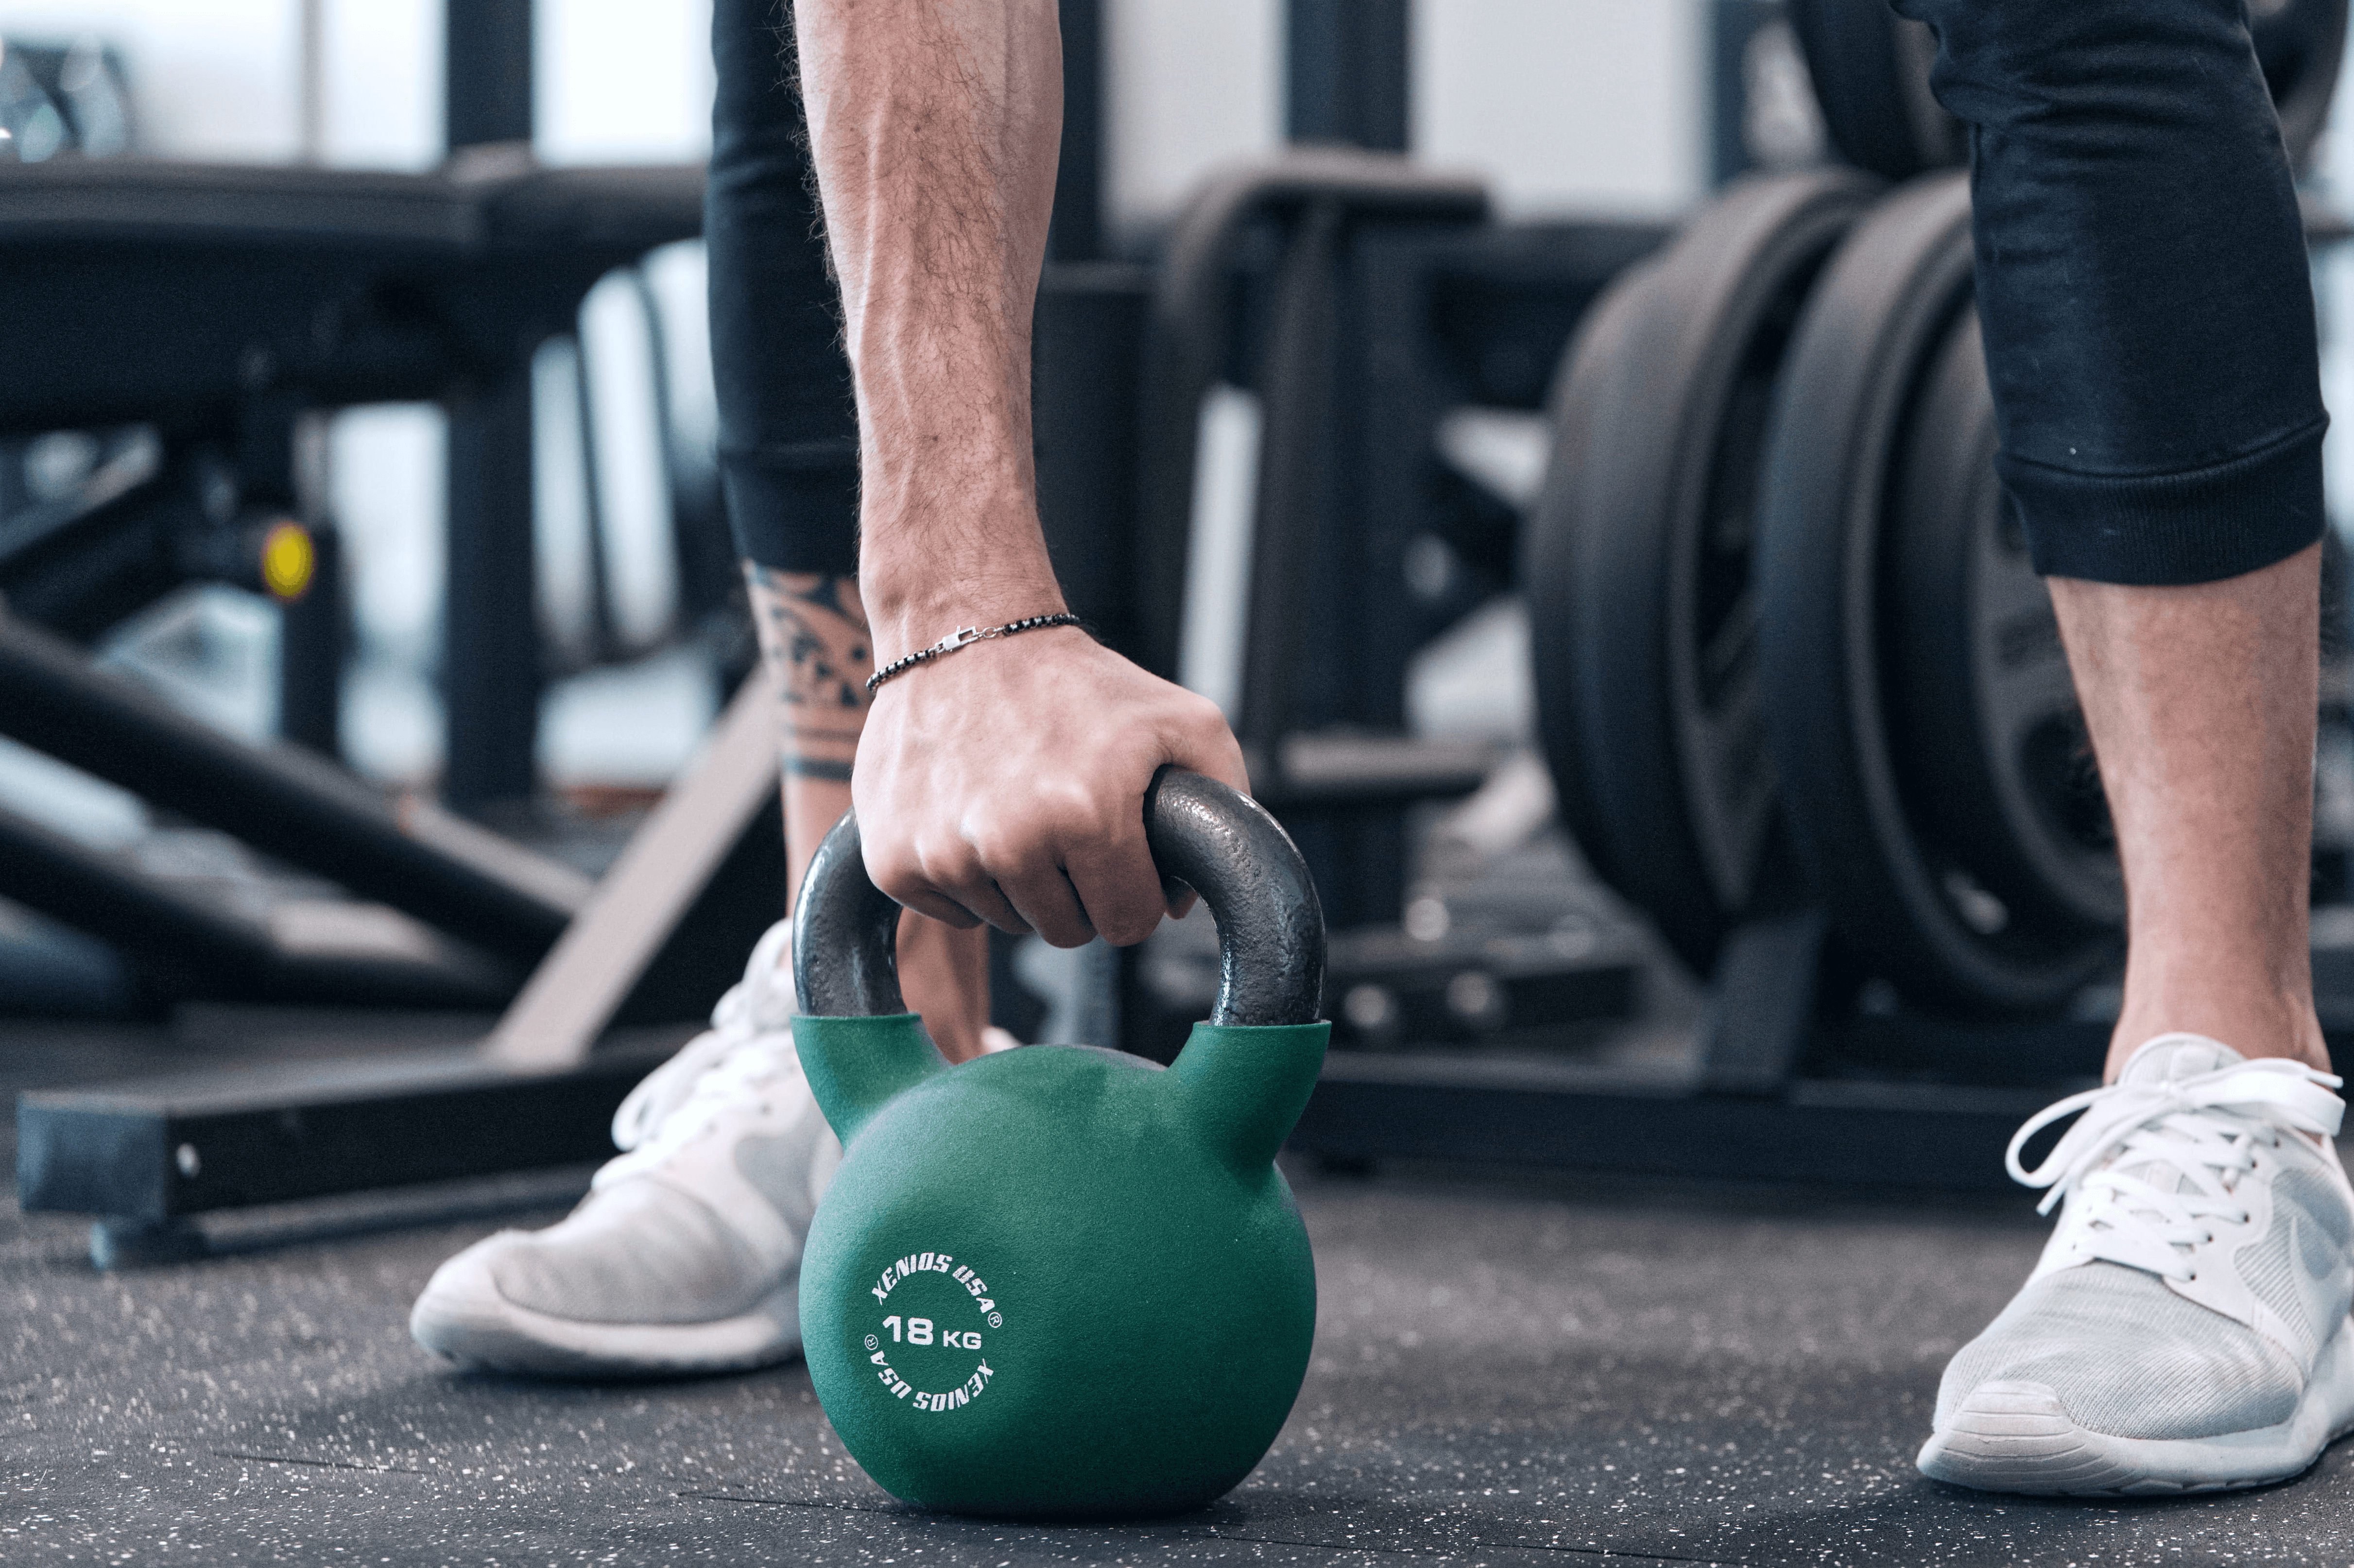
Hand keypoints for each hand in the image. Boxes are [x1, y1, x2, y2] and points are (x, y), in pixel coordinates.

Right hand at [852, 625, 1248, 947]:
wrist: (964, 632)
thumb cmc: (1076, 681)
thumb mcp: (1184, 720)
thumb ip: (1224, 802)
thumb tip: (1187, 898)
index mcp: (1087, 814)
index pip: (1128, 922)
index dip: (1135, 893)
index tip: (1122, 856)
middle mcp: (1010, 841)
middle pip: (1068, 932)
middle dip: (1080, 891)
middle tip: (1069, 825)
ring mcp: (943, 854)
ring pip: (1008, 923)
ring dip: (1022, 882)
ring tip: (1019, 808)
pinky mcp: (891, 859)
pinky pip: (951, 911)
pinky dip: (966, 876)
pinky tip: (971, 814)